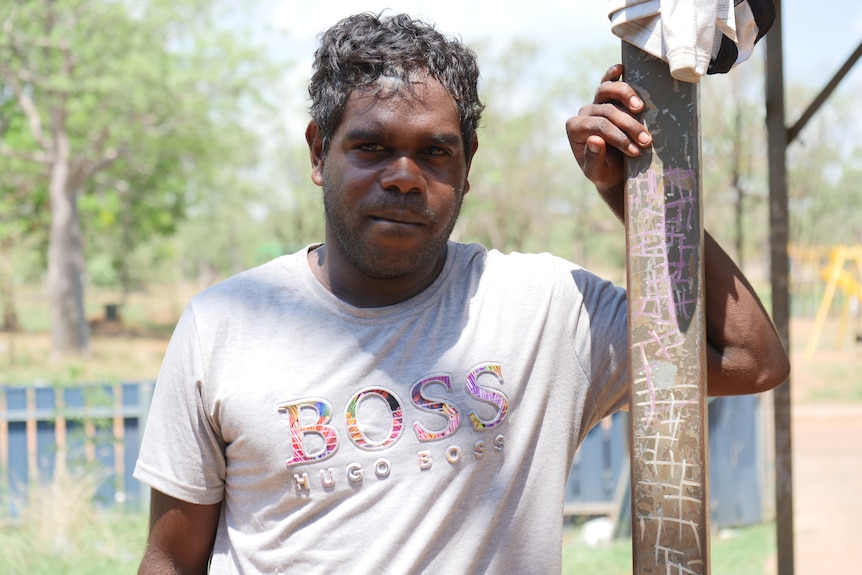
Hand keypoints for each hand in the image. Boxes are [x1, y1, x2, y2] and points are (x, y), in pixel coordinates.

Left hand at [566, 64, 651, 198]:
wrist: (613, 169)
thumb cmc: (603, 171)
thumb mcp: (596, 172)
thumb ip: (593, 158)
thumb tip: (595, 139)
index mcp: (575, 129)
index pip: (598, 126)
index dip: (618, 136)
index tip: (635, 150)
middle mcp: (584, 112)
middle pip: (606, 110)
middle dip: (628, 125)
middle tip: (646, 140)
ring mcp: (596, 102)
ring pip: (607, 90)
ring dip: (628, 97)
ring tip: (641, 109)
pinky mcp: (609, 96)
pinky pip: (608, 81)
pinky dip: (613, 74)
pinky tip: (621, 69)